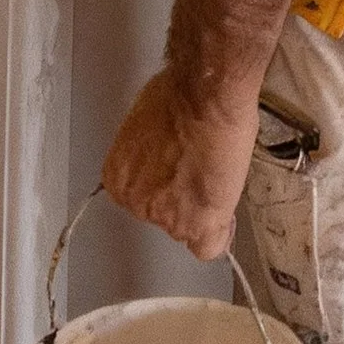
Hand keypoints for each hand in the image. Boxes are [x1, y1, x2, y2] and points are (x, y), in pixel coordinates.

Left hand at [100, 67, 258, 261]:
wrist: (206, 99)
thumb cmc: (178, 96)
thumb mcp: (148, 122)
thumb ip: (150, 150)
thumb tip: (164, 149)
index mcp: (118, 178)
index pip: (142, 195)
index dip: (165, 181)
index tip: (178, 171)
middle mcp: (137, 203)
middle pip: (162, 214)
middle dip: (181, 195)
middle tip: (200, 169)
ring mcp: (168, 218)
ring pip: (187, 227)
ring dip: (202, 208)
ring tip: (217, 175)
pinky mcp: (200, 224)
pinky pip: (209, 247)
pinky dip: (219, 235)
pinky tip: (225, 219)